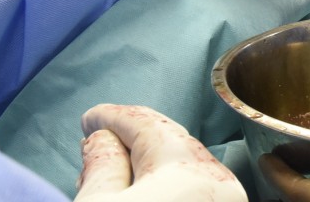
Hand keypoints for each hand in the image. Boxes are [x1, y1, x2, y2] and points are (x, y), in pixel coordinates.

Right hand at [74, 104, 247, 201]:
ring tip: (115, 169)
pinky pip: (195, 191)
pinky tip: (144, 191)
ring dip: (150, 165)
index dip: (113, 118)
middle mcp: (220, 185)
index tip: (90, 119)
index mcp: (190, 171)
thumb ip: (101, 166)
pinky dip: (167, 185)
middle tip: (100, 138)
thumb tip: (102, 138)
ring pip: (186, 171)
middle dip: (133, 139)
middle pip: (172, 146)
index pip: (148, 126)